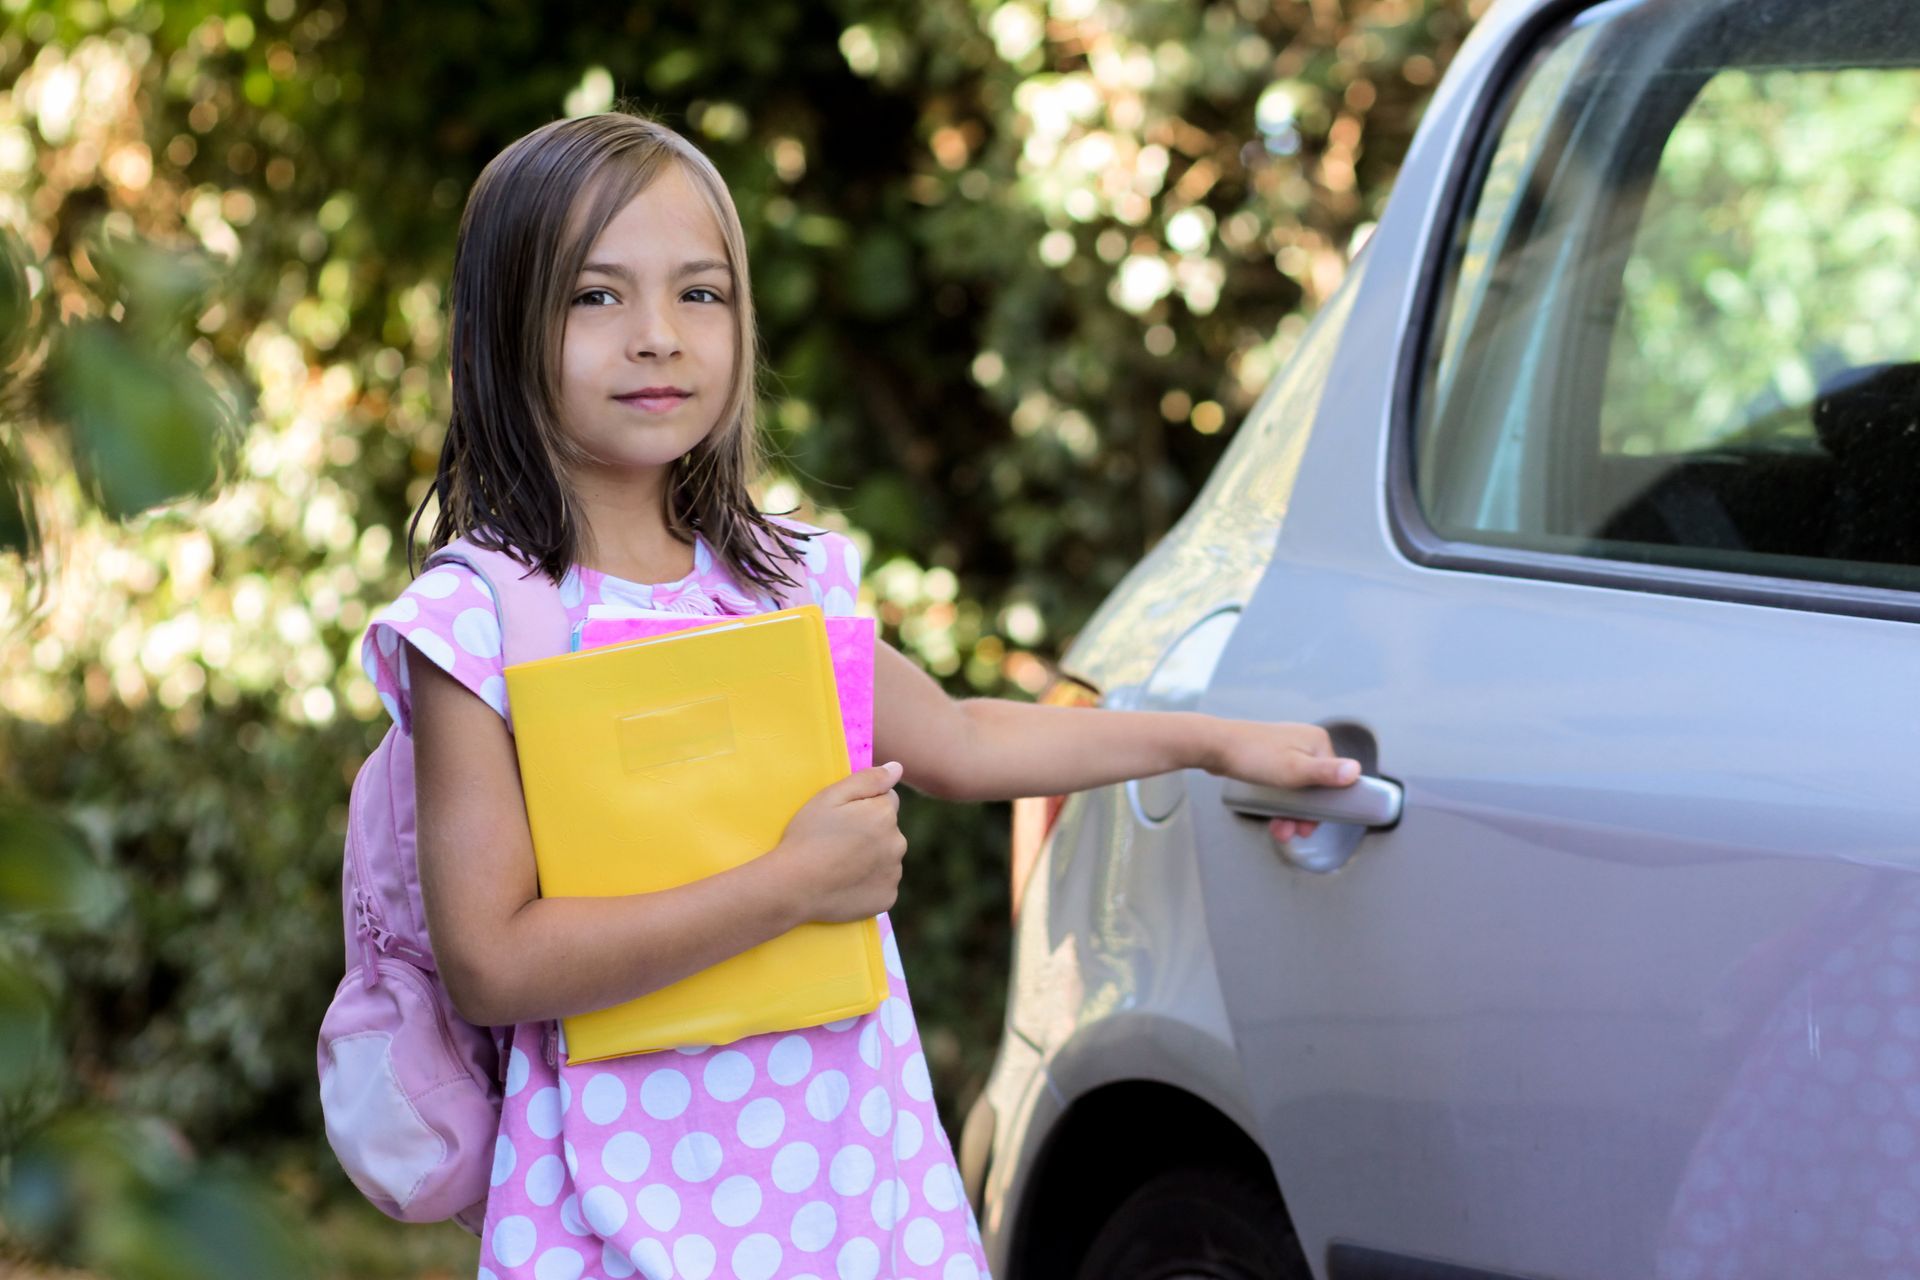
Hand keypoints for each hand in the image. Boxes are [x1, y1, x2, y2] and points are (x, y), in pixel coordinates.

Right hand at [770, 762, 908, 923]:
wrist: (792, 887)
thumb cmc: (807, 837)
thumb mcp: (830, 797)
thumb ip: (868, 779)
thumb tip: (897, 768)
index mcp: (885, 814)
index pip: (887, 800)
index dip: (863, 805)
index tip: (842, 818)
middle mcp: (898, 843)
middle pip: (888, 829)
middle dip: (871, 831)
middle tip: (837, 842)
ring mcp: (894, 874)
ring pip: (887, 857)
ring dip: (871, 858)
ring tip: (838, 865)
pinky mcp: (887, 899)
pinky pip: (882, 884)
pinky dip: (869, 883)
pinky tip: (845, 884)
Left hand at [1204, 719, 1360, 843]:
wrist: (1213, 746)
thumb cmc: (1253, 757)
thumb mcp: (1293, 771)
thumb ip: (1325, 773)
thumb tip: (1355, 771)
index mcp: (1317, 742)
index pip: (1335, 780)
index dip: (1326, 806)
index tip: (1312, 825)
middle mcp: (1305, 742)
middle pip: (1316, 786)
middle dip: (1304, 813)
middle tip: (1292, 832)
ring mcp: (1287, 748)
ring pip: (1298, 787)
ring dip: (1291, 811)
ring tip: (1279, 829)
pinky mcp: (1271, 756)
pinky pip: (1283, 783)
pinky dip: (1280, 800)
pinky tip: (1272, 815)